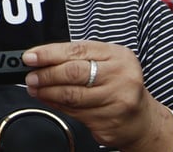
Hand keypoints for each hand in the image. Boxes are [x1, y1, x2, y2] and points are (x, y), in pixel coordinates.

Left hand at [22, 40, 156, 148]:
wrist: (142, 120)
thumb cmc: (119, 85)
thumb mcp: (106, 62)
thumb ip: (77, 58)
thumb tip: (41, 58)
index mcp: (118, 56)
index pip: (76, 51)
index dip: (49, 54)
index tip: (30, 57)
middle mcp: (121, 77)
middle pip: (73, 73)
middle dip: (46, 75)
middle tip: (30, 76)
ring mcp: (117, 101)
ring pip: (71, 96)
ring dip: (47, 92)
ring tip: (35, 88)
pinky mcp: (109, 122)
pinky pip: (75, 113)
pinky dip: (57, 105)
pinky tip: (49, 100)